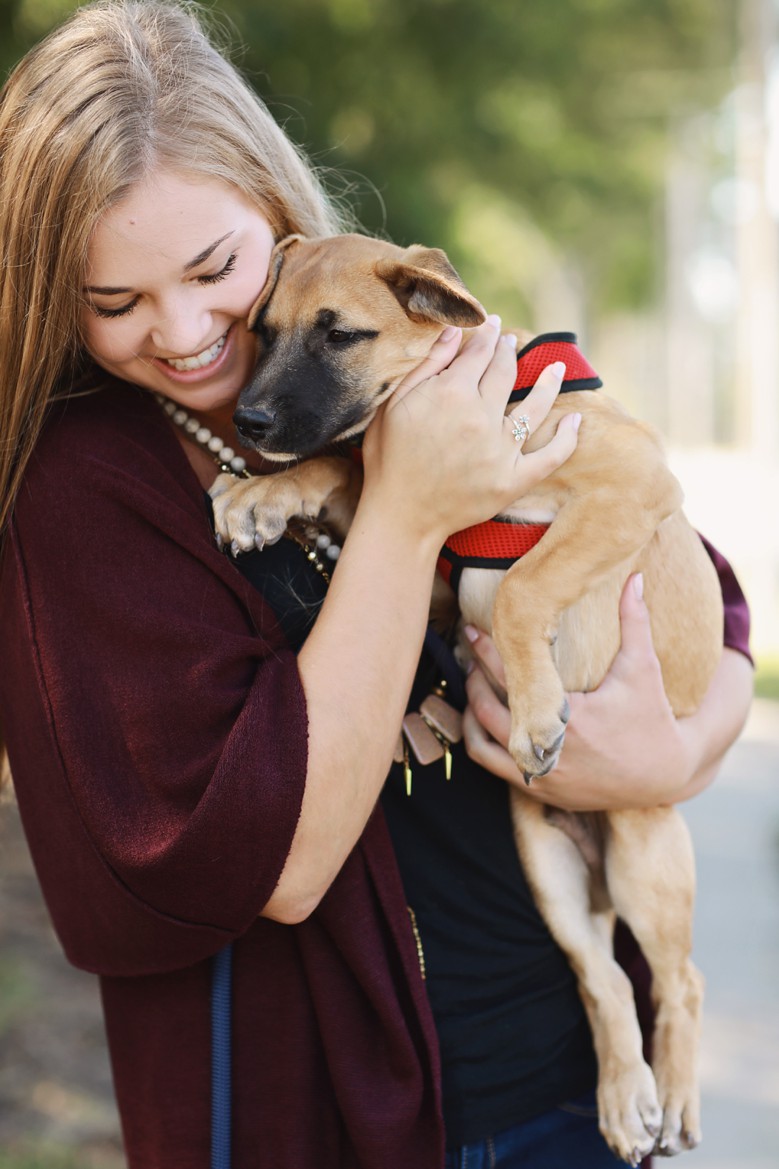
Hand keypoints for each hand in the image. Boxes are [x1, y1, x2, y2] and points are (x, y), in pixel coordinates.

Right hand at [359, 316, 580, 548]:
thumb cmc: (388, 459)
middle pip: (504, 372)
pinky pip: (551, 456)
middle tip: (510, 342)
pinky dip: (567, 438)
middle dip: (508, 352)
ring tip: (557, 368)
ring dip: (549, 382)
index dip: (486, 335)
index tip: (492, 325)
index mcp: (450, 393)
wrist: (399, 516)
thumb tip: (454, 332)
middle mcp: (481, 417)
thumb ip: (426, 366)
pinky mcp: (512, 480)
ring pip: (535, 406)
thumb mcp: (393, 405)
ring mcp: (501, 450)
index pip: (478, 353)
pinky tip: (575, 421)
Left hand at [463, 574, 700, 809]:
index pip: (513, 677)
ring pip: (482, 747)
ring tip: (473, 692)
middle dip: (473, 682)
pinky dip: (486, 744)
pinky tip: (488, 722)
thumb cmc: (653, 717)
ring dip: (471, 719)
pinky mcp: (543, 793)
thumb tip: (635, 576)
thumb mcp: (644, 669)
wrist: (666, 774)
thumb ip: (635, 621)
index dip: (487, 651)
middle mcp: (551, 751)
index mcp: (570, 719)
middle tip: (470, 660)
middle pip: (486, 712)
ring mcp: (544, 777)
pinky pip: (497, 769)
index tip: (473, 631)